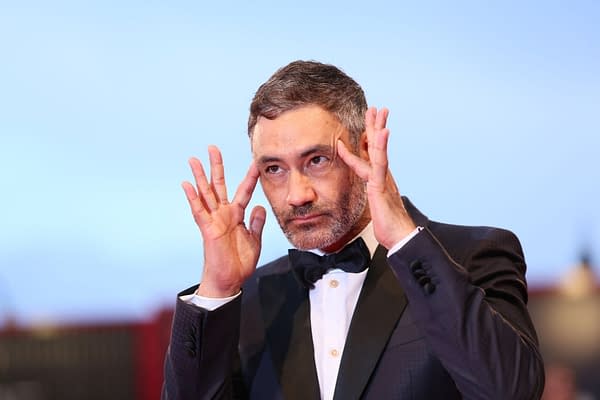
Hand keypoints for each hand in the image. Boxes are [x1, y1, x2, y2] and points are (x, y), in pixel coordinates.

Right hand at [182, 146, 265, 296]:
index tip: (255, 162)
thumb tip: (258, 206)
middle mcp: (223, 214)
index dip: (249, 177)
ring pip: (206, 193)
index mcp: (236, 215)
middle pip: (219, 185)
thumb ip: (257, 222)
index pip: (244, 191)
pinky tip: (186, 184)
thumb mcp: (255, 239)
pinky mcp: (207, 229)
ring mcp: (214, 220)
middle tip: (213, 147)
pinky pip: (199, 211)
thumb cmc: (239, 262)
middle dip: (217, 166)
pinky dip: (192, 197)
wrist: (230, 280)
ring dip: (200, 176)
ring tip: (194, 159)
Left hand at [337, 107, 415, 248]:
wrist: (400, 238)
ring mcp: (382, 179)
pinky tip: (381, 133)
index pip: (372, 155)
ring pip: (379, 150)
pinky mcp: (381, 186)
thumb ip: (375, 197)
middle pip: (377, 146)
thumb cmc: (389, 225)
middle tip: (376, 108)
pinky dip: (380, 147)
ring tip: (378, 112)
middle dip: (375, 126)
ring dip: (378, 129)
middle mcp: (382, 176)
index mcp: (379, 179)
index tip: (368, 125)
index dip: (369, 140)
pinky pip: (379, 164)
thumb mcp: (376, 207)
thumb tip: (375, 196)